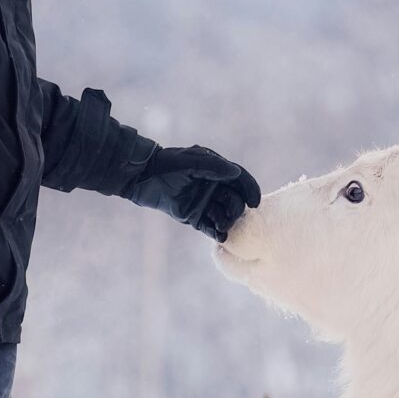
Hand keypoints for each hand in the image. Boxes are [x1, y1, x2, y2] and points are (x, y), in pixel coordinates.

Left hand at [126, 144, 260, 240]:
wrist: (144, 177)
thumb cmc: (168, 164)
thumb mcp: (191, 160)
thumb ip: (213, 166)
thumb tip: (236, 173)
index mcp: (217, 171)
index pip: (241, 180)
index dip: (250, 190)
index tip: (255, 202)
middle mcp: (214, 188)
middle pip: (236, 201)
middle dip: (237, 209)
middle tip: (231, 216)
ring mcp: (205, 203)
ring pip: (225, 215)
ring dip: (227, 222)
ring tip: (222, 227)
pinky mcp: (194, 218)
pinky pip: (210, 227)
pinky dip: (217, 233)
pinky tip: (221, 236)